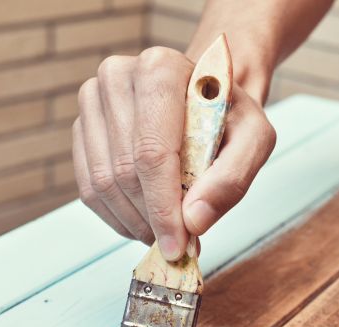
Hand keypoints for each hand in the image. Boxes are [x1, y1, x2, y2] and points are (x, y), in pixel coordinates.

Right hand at [73, 47, 275, 259]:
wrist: (207, 101)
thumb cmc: (232, 117)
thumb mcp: (255, 140)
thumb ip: (232, 179)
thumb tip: (193, 221)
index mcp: (161, 69)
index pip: (152, 153)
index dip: (163, 208)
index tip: (178, 245)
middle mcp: (118, 76)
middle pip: (126, 171)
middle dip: (152, 220)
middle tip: (179, 245)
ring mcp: (93, 101)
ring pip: (102, 183)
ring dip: (134, 222)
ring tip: (165, 235)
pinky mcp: (83, 127)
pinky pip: (88, 186)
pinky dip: (118, 216)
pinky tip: (145, 222)